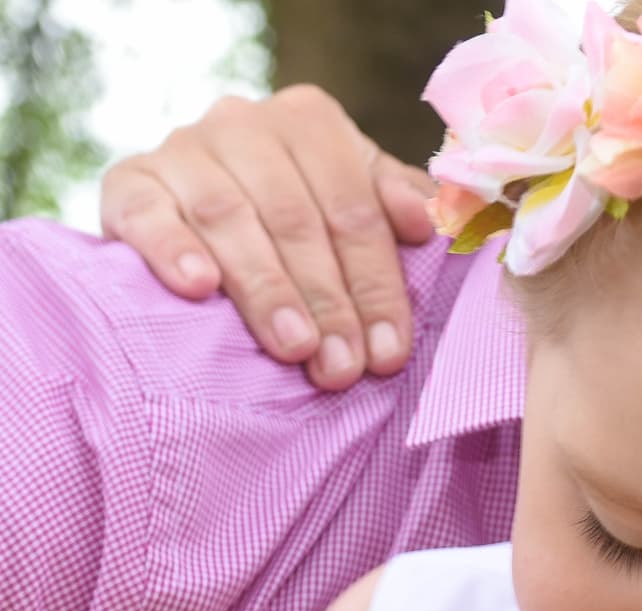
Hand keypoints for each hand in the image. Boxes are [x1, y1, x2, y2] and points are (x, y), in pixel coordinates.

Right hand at [100, 86, 433, 387]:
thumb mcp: (356, 208)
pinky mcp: (128, 183)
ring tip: (292, 346)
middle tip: (340, 368)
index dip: (375, 284)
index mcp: (310, 123)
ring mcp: (182, 149)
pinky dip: (171, 248)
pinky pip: (145, 212)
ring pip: (228, 216)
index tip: (388, 353)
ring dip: (265, 287)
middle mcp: (244, 124)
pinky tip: (198, 288)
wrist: (196, 218)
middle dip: (326, 300)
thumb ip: (397, 210)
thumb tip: (426, 222)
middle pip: (295, 217)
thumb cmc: (300, 224)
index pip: (353, 208)